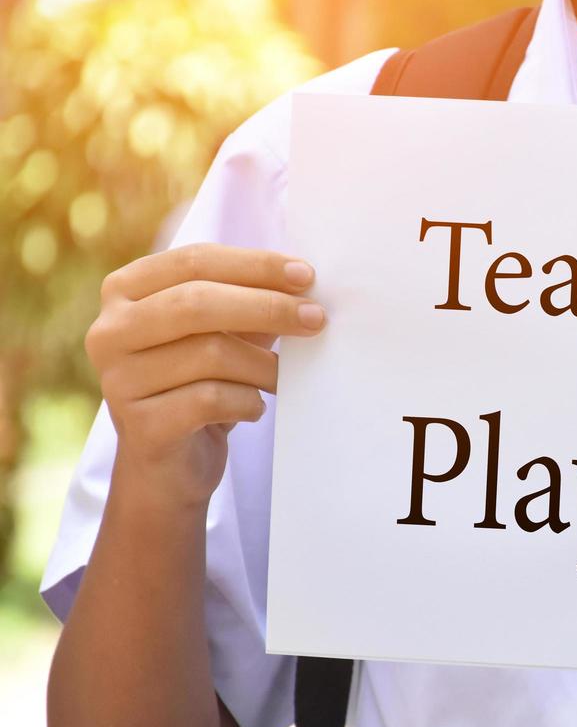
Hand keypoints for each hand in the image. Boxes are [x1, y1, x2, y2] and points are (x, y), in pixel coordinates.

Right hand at [85, 243, 326, 505]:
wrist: (170, 465)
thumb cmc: (201, 383)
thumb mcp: (225, 333)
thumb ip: (251, 300)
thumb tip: (303, 280)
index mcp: (125, 290)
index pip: (195, 260)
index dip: (255, 265)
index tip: (307, 275)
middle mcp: (110, 330)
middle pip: (197, 303)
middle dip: (267, 306)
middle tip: (316, 319)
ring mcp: (118, 379)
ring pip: (210, 354)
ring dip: (264, 365)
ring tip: (283, 378)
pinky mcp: (140, 425)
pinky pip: (211, 400)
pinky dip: (248, 401)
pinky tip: (255, 407)